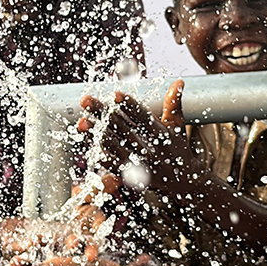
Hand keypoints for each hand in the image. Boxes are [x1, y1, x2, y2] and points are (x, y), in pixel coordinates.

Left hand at [77, 81, 205, 196]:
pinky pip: (113, 166)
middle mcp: (149, 150)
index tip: (115, 94)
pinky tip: (89, 144)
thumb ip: (173, 104)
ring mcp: (139, 164)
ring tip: (82, 121)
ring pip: (114, 147)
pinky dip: (101, 156)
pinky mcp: (132, 176)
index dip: (129, 106)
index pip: (143, 118)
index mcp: (161, 135)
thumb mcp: (177, 127)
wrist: (184, 184)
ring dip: (96, 134)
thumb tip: (178, 81)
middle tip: (86, 100)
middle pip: (122, 129)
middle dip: (103, 114)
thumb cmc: (178, 150)